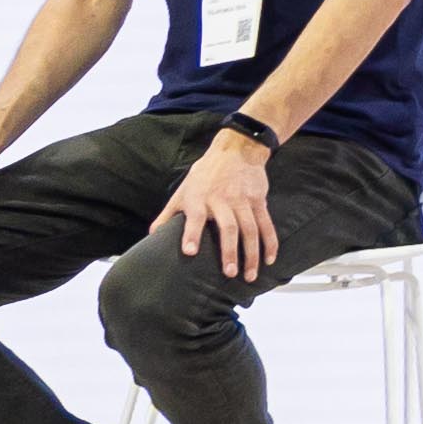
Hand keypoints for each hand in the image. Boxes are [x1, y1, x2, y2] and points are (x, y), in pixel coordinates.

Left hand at [155, 133, 281, 281]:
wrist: (238, 148)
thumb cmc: (206, 172)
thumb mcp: (183, 189)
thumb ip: (168, 214)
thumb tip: (152, 235)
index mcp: (199, 197)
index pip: (195, 217)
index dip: (191, 234)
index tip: (190, 251)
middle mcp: (222, 199)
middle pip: (228, 227)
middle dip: (229, 251)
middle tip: (229, 273)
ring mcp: (243, 200)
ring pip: (250, 229)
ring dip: (251, 253)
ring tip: (249, 275)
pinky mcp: (258, 200)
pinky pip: (266, 224)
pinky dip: (270, 242)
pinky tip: (269, 259)